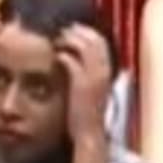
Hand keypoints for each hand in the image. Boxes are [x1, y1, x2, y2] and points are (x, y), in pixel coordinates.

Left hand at [55, 24, 112, 140]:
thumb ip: (90, 73)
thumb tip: (78, 60)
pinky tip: (55, 57)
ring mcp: (93, 77)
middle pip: (93, 39)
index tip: (73, 30)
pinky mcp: (80, 84)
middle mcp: (104, 72)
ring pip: (82, 46)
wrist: (89, 133)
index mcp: (108, 72)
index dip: (87, 32)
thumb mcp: (93, 89)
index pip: (101, 42)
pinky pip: (71, 61)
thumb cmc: (87, 113)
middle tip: (62, 30)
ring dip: (68, 40)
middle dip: (77, 31)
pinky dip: (62, 55)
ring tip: (56, 41)